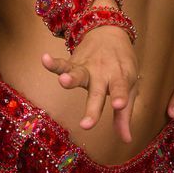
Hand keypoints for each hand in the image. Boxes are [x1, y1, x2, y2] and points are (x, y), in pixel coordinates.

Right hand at [42, 23, 137, 139]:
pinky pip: (63, 63)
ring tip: (63, 81)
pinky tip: (44, 59)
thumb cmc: (121, 65)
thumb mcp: (129, 87)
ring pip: (79, 74)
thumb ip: (124, 115)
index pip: (121, 89)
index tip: (119, 105)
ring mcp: (88, 67)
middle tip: (86, 125)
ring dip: (70, 78)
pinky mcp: (74, 62)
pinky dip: (53, 63)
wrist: (110, 32)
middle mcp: (104, 73)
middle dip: (92, 108)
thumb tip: (126, 140)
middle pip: (97, 92)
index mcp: (120, 79)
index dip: (120, 97)